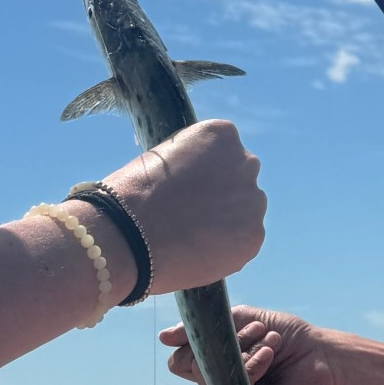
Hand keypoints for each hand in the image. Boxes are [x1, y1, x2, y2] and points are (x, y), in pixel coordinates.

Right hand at [105, 121, 265, 292]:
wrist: (129, 235)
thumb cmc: (134, 194)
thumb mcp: (166, 158)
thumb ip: (194, 164)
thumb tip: (204, 180)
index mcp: (222, 134)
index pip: (225, 152)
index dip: (205, 174)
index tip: (188, 189)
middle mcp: (246, 162)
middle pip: (240, 179)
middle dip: (222, 195)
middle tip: (193, 215)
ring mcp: (253, 199)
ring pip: (246, 211)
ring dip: (227, 222)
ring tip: (192, 236)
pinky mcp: (254, 235)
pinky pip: (244, 241)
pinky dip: (226, 248)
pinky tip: (198, 250)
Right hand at [161, 304, 339, 384]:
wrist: (322, 355)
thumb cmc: (285, 338)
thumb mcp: (240, 321)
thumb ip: (201, 329)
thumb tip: (162, 338)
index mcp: (213, 369)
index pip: (180, 360)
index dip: (194, 339)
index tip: (227, 324)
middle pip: (188, 366)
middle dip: (223, 341)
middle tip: (257, 332)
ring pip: (206, 378)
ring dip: (241, 352)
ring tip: (270, 344)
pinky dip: (249, 369)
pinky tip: (270, 359)